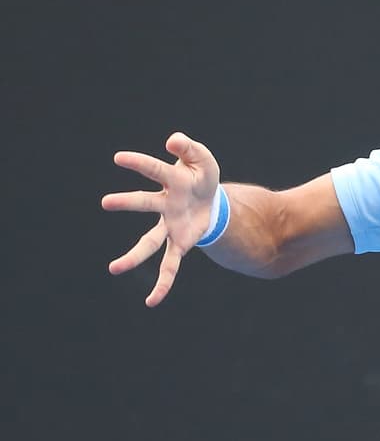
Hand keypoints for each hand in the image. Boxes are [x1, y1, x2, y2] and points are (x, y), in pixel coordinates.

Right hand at [102, 132, 220, 306]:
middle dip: (128, 203)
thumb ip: (189, 148)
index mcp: (171, 180)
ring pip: (149, 242)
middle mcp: (165, 204)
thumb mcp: (202, 159)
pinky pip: (171, 266)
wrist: (212, 200)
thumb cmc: (200, 176)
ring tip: (114, 269)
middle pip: (145, 204)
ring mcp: (170, 226)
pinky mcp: (180, 242)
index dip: (139, 163)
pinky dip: (163, 284)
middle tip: (106, 203)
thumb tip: (173, 139)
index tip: (119, 158)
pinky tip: (152, 301)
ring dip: (134, 256)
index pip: (155, 170)